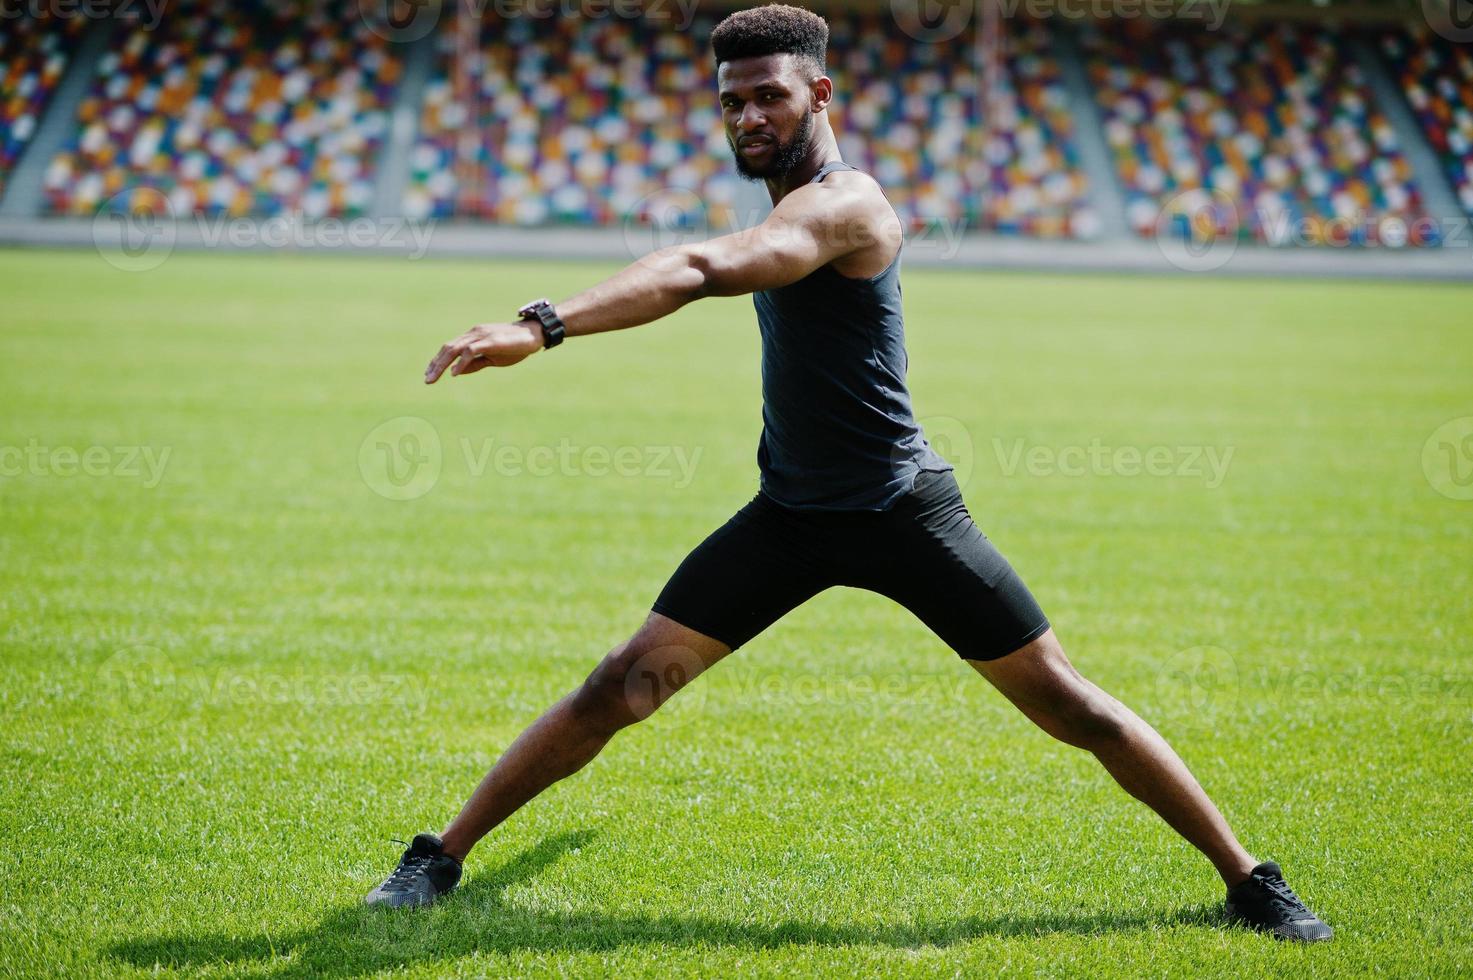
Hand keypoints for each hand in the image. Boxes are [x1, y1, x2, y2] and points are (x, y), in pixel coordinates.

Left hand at [424, 322, 544, 382]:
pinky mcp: (489, 341)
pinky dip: (460, 362)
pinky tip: (454, 373)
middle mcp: (473, 334)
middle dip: (435, 364)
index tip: (430, 374)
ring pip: (454, 349)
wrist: (533, 334)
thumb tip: (457, 371)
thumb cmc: (514, 346)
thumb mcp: (492, 358)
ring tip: (433, 377)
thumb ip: (475, 364)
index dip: (438, 361)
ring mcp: (481, 336)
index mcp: (473, 337)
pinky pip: (470, 351)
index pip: (450, 348)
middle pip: (448, 348)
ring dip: (442, 364)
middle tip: (427, 380)